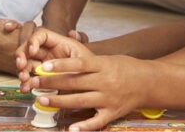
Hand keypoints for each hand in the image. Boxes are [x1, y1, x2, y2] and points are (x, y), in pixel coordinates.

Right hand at [14, 28, 92, 87]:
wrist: (95, 86)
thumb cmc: (92, 69)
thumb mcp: (83, 61)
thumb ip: (71, 57)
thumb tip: (65, 44)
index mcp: (59, 43)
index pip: (41, 35)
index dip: (33, 40)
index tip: (32, 51)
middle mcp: (49, 52)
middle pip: (28, 48)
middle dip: (21, 56)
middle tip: (21, 66)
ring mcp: (44, 65)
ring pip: (26, 64)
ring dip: (22, 71)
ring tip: (25, 80)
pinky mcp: (42, 78)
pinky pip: (30, 78)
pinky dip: (26, 83)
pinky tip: (26, 88)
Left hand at [28, 54, 151, 130]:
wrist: (149, 82)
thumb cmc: (126, 67)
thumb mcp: (108, 59)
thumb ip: (88, 64)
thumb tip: (63, 66)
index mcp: (103, 65)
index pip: (78, 64)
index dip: (60, 65)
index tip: (44, 67)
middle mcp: (105, 82)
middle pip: (74, 83)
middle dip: (52, 83)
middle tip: (34, 83)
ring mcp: (108, 98)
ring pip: (80, 101)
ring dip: (59, 101)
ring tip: (42, 100)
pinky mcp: (113, 112)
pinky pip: (96, 122)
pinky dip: (84, 127)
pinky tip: (70, 130)